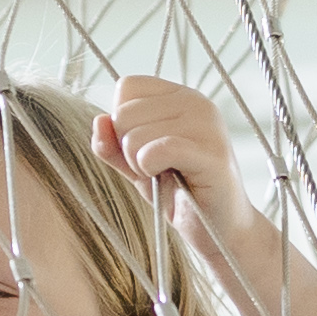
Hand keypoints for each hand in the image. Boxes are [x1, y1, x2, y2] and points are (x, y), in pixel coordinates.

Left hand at [101, 74, 253, 237]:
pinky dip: (150, 171)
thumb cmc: (177, 192)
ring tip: (167, 175)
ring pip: (135, 135)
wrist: (217, 228)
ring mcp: (208, 125)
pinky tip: (171, 180)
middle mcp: (197, 102)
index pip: (127, 86)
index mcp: (179, 96)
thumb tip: (98, 121)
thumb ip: (112, 144)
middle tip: (157, 168)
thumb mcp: (134, 164)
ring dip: (140, 165)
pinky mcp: (213, 154)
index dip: (121, 123)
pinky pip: (156, 152)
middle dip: (127, 148)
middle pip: (124, 112)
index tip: (144, 147)